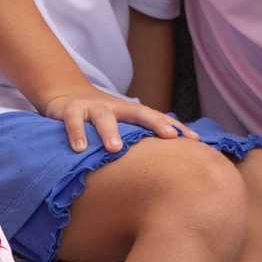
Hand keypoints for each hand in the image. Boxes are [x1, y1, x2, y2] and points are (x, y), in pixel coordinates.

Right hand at [40, 87, 184, 153]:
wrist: (66, 94)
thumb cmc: (101, 118)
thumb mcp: (120, 125)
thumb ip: (138, 141)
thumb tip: (168, 167)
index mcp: (130, 112)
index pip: (156, 117)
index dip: (175, 127)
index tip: (194, 140)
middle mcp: (115, 107)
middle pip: (138, 111)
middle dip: (154, 123)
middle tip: (168, 137)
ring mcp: (93, 107)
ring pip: (104, 116)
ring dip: (110, 131)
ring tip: (115, 148)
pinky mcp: (70, 109)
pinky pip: (74, 120)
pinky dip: (77, 133)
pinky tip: (80, 148)